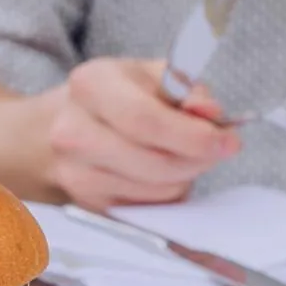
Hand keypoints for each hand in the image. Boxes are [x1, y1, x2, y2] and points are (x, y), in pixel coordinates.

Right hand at [47, 58, 239, 209]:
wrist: (59, 127)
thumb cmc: (115, 96)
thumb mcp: (150, 76)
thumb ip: (187, 90)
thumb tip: (211, 114)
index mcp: (91, 85)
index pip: (145, 120)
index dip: (192, 136)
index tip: (227, 140)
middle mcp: (73, 132)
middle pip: (153, 162)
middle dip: (197, 160)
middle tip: (216, 150)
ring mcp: (75, 174)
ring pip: (155, 191)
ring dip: (184, 177)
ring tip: (182, 156)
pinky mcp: (87, 204)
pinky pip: (147, 209)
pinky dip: (165, 193)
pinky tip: (160, 173)